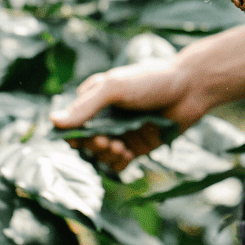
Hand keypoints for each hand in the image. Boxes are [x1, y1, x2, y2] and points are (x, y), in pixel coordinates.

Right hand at [50, 25, 244, 172]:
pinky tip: (128, 155)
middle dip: (93, 146)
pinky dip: (119, 164)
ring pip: (101, 155)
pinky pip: (120, 163)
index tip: (82, 138)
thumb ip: (86, 106)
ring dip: (106, 156)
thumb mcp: (114, 87)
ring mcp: (122, 133)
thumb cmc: (151, 80)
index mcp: (95, 99)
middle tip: (107, 142)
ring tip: (121, 148)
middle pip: (86, 143)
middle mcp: (106, 118)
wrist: (190, 87)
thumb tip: (54, 121)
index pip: (72, 123)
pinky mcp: (138, 146)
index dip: (73, 134)